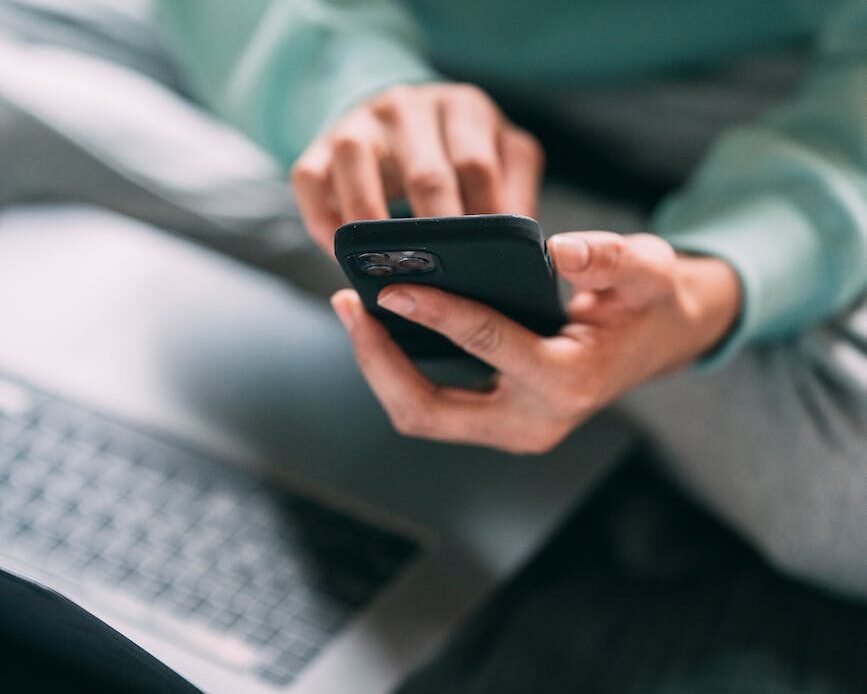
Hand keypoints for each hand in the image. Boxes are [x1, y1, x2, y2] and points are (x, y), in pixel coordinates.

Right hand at [291, 83, 543, 252]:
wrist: (395, 118)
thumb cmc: (455, 151)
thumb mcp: (499, 157)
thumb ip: (515, 193)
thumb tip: (526, 251)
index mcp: (463, 108)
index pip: (477, 166)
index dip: (483, 221)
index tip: (487, 266)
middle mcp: (409, 106)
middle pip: (426, 173)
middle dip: (437, 235)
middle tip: (445, 284)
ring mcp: (359, 122)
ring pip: (357, 164)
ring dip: (371, 225)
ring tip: (387, 270)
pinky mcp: (318, 143)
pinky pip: (309, 179)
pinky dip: (322, 220)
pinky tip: (340, 254)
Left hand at [330, 232, 740, 453]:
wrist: (656, 342)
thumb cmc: (647, 303)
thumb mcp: (648, 270)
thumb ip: (612, 258)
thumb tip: (560, 250)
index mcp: (569, 382)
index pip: (487, 344)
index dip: (435, 312)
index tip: (390, 286)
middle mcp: (532, 422)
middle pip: (429, 410)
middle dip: (378, 360)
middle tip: (347, 303)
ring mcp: (510, 430)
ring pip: (421, 415)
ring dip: (380, 367)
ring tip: (354, 310)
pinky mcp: (495, 421)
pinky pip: (431, 406)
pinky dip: (399, 371)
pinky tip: (383, 326)